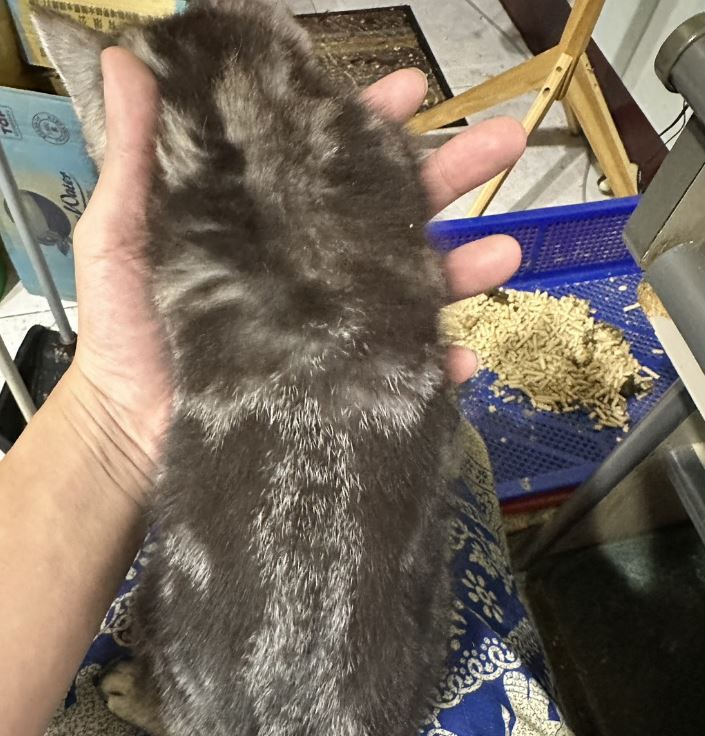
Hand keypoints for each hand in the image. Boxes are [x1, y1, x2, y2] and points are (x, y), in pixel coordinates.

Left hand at [69, 52, 525, 491]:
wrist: (128, 428)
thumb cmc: (123, 329)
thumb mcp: (122, 232)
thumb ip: (137, 154)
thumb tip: (134, 57)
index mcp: (270, 221)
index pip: (330, 160)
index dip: (371, 122)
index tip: (412, 90)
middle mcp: (313, 266)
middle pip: (392, 212)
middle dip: (452, 172)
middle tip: (506, 140)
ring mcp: (333, 326)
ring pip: (414, 287)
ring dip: (467, 267)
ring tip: (509, 252)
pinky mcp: (340, 382)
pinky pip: (402, 373)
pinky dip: (437, 366)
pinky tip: (465, 358)